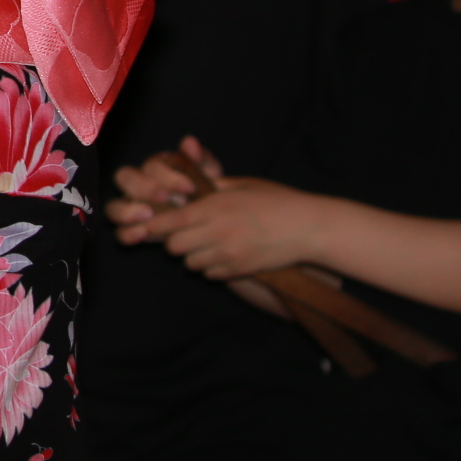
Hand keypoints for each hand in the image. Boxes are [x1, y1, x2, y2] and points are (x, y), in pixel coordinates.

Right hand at [106, 134, 224, 229]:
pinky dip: (128, 234)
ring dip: (127, 210)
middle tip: (166, 198)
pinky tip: (143, 235)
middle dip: (144, 187)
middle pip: (125, 178)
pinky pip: (120, 232)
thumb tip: (190, 143)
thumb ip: (201, 160)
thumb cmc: (205, 194)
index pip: (152, 166)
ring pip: (114, 206)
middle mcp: (137, 186)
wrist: (208, 221)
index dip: (169, 176)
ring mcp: (130, 209)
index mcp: (155, 169)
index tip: (190, 188)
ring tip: (148, 215)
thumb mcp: (209, 177)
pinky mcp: (132, 231)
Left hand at [121, 175, 327, 280]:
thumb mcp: (243, 185)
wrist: (309, 228)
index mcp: (216, 207)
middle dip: (174, 240)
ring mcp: (229, 254)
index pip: (172, 221)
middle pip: (174, 247)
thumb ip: (212, 187)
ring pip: (190, 263)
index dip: (156, 224)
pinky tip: (221, 255)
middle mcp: (218, 232)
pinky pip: (210, 274)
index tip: (150, 224)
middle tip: (185, 233)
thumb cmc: (277, 201)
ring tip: (206, 244)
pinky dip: (210, 267)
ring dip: (192, 255)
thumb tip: (187, 186)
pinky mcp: (240, 270)